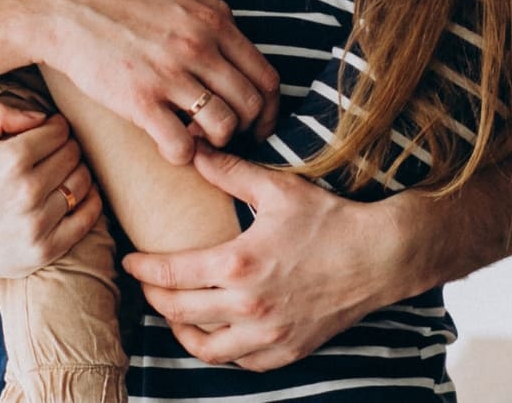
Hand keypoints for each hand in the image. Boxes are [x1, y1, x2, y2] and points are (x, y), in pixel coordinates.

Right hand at [0, 102, 101, 284]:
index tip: (48, 132)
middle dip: (66, 147)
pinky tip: (80, 193)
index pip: (58, 131)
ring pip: (82, 182)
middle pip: (72, 154)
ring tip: (62, 171)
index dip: (55, 127)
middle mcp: (27, 191)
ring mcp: (38, 223)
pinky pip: (88, 217)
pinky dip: (91, 200)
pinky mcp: (46, 249)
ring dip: (78, 171)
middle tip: (54, 151)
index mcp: (10, 160)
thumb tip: (42, 117)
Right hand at [17, 0, 277, 164]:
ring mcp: (171, 74)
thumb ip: (209, 11)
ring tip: (198, 139)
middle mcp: (199, 45)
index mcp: (212, 19)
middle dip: (247, 129)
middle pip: (251, 105)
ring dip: (216, 142)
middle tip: (230, 137)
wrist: (62, 10)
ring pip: (224, 127)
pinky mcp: (140, 100)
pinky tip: (171, 146)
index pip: (265, 76)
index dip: (268, 108)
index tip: (258, 122)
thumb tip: (233, 33)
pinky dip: (184, 155)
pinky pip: (182, 145)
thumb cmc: (115, 0)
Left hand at [119, 146, 422, 370]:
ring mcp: (269, 334)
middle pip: (178, 311)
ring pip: (205, 347)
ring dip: (180, 330)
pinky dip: (220, 349)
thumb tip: (192, 149)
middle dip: (154, 296)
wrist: (381, 257)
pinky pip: (241, 362)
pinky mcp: (289, 350)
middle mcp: (249, 306)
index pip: (171, 273)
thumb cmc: (330, 219)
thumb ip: (229, 171)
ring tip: (173, 310)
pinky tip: (215, 331)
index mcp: (239, 264)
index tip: (131, 259)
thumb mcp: (277, 189)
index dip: (143, 268)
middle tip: (147, 282)